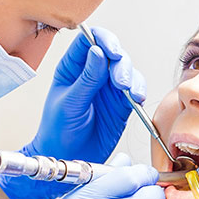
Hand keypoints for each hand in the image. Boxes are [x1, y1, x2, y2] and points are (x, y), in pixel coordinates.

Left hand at [0, 26, 146, 198]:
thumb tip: (97, 52)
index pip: (89, 41)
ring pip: (128, 70)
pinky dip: (139, 91)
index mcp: (73, 68)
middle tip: (121, 82)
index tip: (112, 50)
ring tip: (130, 93)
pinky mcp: (122, 103)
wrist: (68, 158)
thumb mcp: (69, 103)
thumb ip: (86, 79)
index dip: (103, 40)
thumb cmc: (58, 130)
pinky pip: (136, 90)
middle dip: (121, 64)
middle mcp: (93, 74)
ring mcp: (109, 88)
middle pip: (113, 54)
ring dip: (132, 78)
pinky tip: (136, 99)